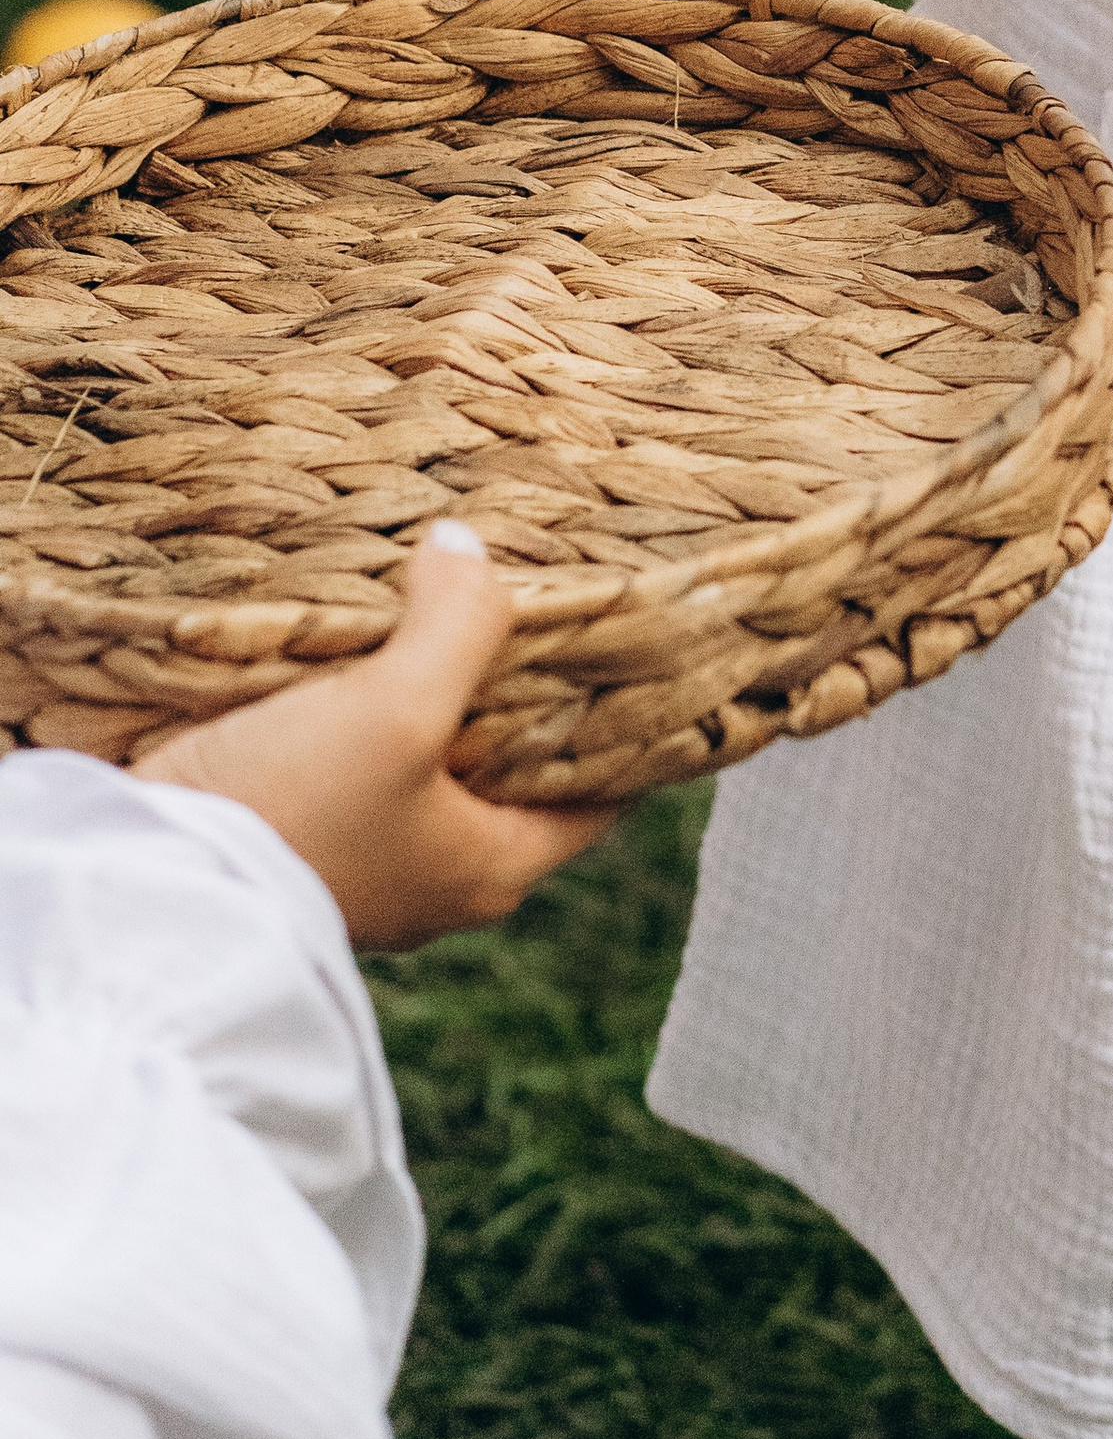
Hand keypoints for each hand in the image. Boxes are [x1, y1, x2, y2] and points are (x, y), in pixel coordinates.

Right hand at [133, 519, 615, 944]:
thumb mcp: (398, 708)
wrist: (144, 888)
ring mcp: (369, 862)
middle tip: (535, 595)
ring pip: (435, 759)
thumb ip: (458, 623)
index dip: (632, 719)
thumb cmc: (292, 812)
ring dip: (438, 690)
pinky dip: (371, 708)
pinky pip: (363, 763)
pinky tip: (359, 645)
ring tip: (446, 599)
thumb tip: (469, 549)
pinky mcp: (302, 839)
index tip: (642, 641)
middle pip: (517, 767)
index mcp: (497, 866)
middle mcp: (442, 876)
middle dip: (525, 687)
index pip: (605, 792)